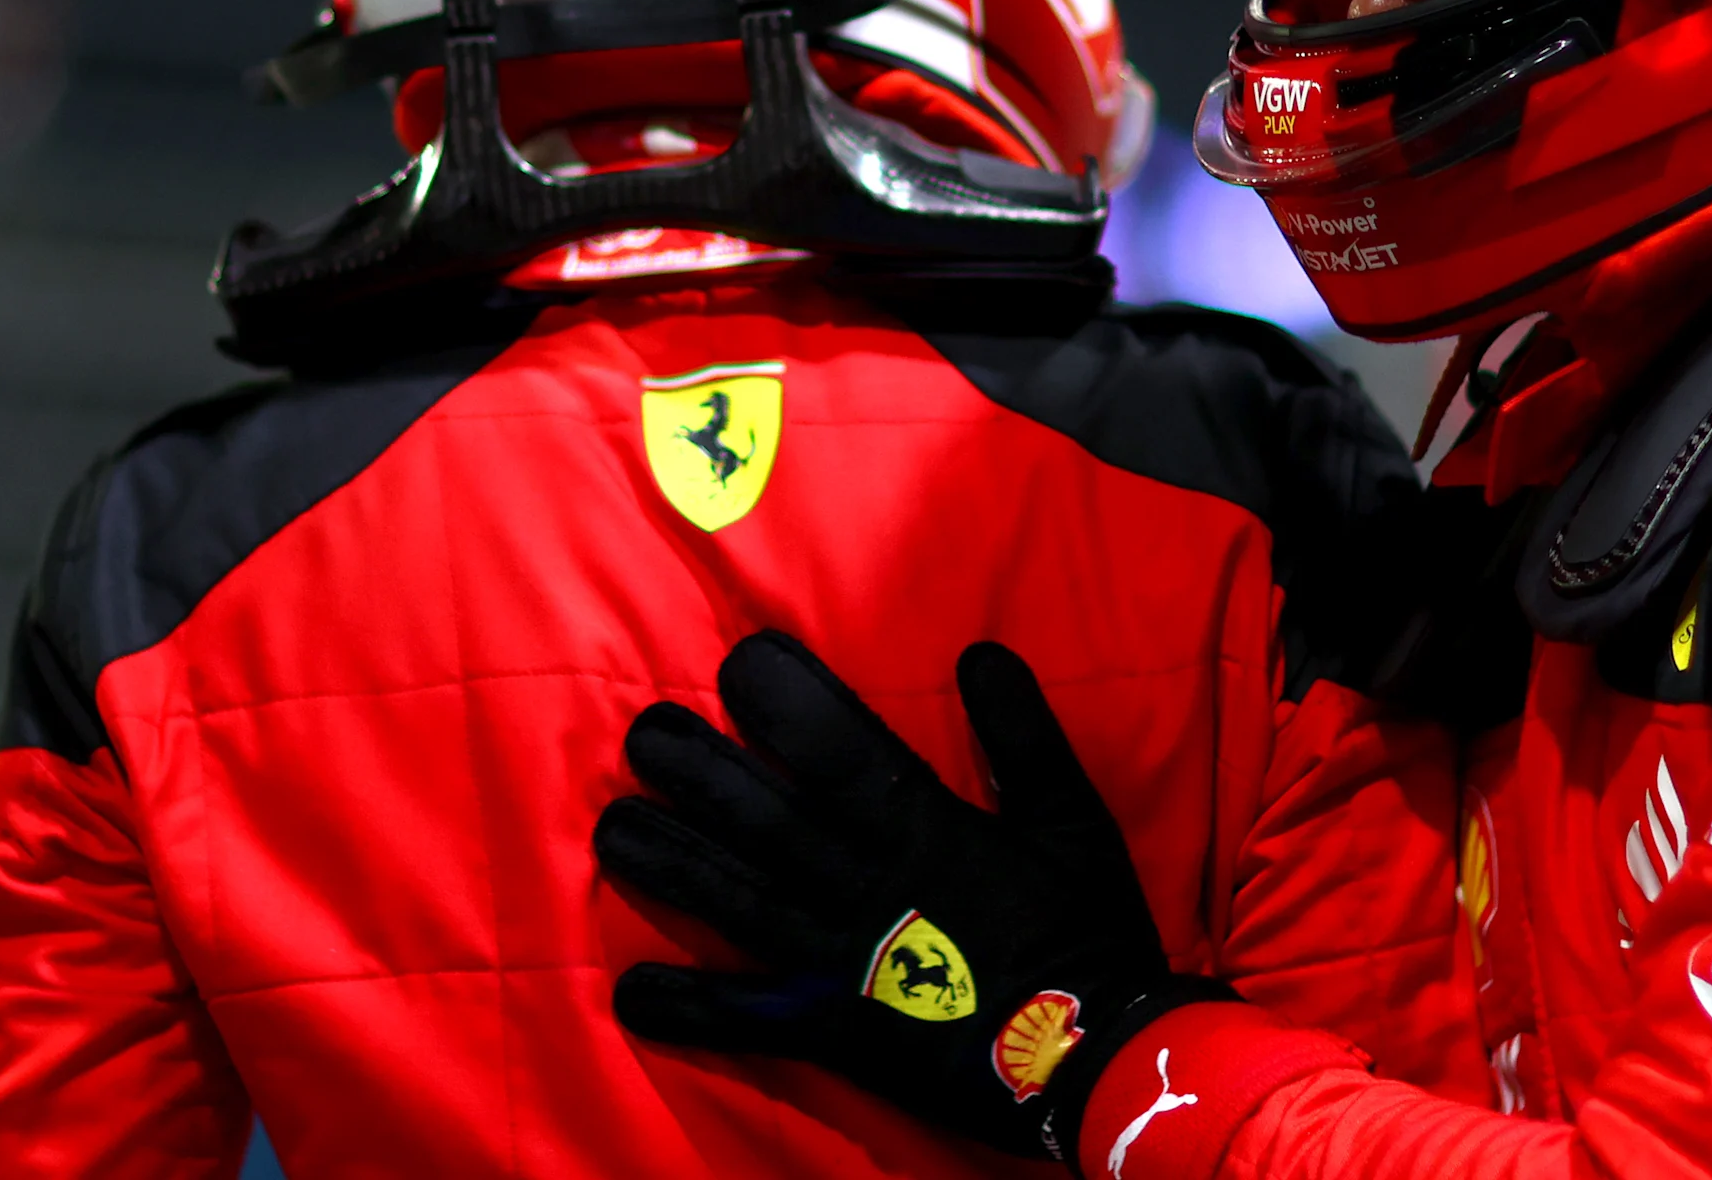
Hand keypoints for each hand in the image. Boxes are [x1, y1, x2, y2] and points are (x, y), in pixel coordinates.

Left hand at [596, 632, 1228, 1162]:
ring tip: (612, 827)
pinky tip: (631, 990)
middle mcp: (872, 892)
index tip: (739, 662)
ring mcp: (844, 964)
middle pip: (770, 822)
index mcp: (930, 834)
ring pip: (743, 904)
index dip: (788, 705)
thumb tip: (980, 654)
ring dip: (674, 864)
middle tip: (643, 731)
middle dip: (702, 773)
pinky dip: (691, 1008)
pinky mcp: (834, 1029)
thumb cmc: (1090, 931)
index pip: (844, 753)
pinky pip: (750, 1019)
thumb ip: (1025, 737)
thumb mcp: (1075, 822)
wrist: (1099, 1058)